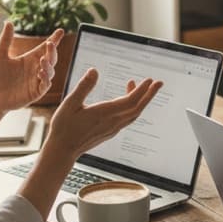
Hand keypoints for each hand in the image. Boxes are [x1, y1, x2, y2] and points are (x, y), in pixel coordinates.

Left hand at [0, 21, 62, 111]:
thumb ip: (5, 40)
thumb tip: (9, 22)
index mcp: (29, 59)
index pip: (44, 48)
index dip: (54, 39)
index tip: (60, 31)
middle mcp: (36, 69)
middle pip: (50, 58)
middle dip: (52, 51)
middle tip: (50, 44)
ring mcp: (37, 81)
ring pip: (50, 72)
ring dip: (49, 65)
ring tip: (43, 60)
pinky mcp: (35, 92)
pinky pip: (45, 85)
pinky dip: (46, 79)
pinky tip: (41, 73)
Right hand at [46, 68, 162, 162]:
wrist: (63, 150)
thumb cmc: (64, 127)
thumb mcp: (70, 104)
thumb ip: (83, 87)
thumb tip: (94, 71)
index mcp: (104, 114)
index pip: (130, 101)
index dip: (141, 90)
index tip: (150, 80)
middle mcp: (113, 122)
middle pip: (138, 107)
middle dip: (149, 94)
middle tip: (159, 83)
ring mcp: (113, 128)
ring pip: (134, 114)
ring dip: (142, 101)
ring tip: (145, 88)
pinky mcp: (111, 131)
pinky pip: (128, 118)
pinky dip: (133, 107)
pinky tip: (128, 100)